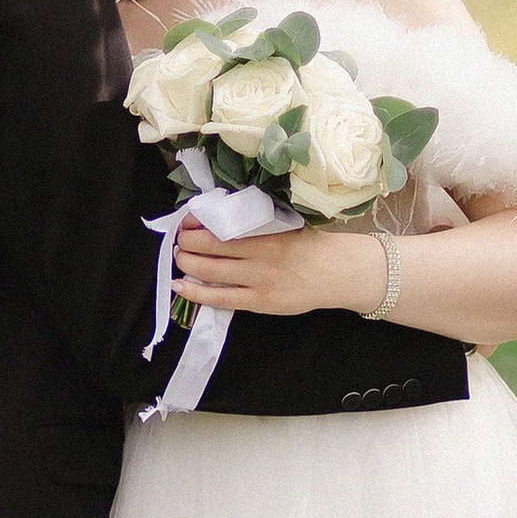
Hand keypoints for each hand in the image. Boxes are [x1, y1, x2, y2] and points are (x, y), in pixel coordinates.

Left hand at [169, 217, 386, 321]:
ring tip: (179, 257)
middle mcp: (261, 257)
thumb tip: (219, 214)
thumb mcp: (286, 224)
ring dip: (187, 263)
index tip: (187, 220)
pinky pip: (221, 298)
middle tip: (180, 239)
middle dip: (187, 243)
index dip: (198, 223)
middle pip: (210, 248)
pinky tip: (180, 286)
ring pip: (211, 272)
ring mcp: (259, 282)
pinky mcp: (259, 302)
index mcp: (268, 233)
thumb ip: (257, 221)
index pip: (222, 226)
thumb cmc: (310, 245)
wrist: (338, 273)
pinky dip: (196, 293)